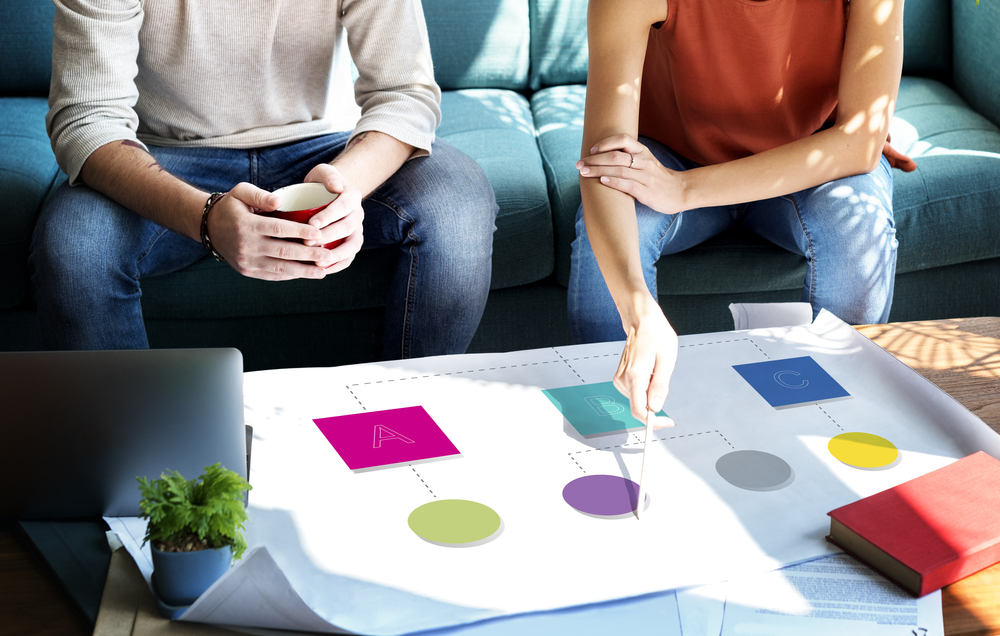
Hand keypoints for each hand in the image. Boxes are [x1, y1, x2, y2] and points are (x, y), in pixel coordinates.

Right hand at [207, 183, 336, 280]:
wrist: (210, 227)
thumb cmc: (232, 206)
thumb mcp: (241, 192)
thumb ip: (260, 195)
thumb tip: (280, 200)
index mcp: (246, 224)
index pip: (278, 229)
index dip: (299, 232)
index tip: (319, 233)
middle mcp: (246, 245)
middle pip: (282, 252)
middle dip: (308, 255)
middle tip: (328, 255)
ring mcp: (246, 261)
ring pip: (280, 268)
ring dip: (303, 271)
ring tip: (323, 271)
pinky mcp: (248, 271)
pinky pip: (273, 276)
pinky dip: (291, 276)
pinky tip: (307, 274)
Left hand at [302, 164, 364, 273]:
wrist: (330, 195)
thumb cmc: (322, 184)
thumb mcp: (323, 172)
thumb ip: (328, 176)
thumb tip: (335, 187)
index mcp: (353, 197)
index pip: (344, 207)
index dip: (329, 216)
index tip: (312, 223)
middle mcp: (358, 215)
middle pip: (347, 229)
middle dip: (328, 237)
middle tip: (307, 243)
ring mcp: (357, 231)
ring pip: (352, 246)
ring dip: (335, 256)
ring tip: (317, 262)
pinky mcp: (352, 244)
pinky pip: (349, 258)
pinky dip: (337, 266)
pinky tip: (322, 270)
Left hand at [577, 134, 686, 215]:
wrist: (680, 192)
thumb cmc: (658, 178)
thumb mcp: (646, 162)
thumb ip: (629, 157)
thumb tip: (604, 156)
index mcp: (643, 152)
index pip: (623, 140)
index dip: (606, 143)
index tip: (592, 150)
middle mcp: (645, 162)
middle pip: (616, 156)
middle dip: (594, 160)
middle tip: (579, 164)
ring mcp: (646, 177)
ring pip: (619, 170)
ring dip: (598, 171)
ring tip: (584, 173)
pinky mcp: (647, 192)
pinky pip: (628, 185)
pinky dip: (614, 182)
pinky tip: (602, 182)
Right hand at [613, 296, 677, 427]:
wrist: (642, 321)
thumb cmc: (656, 335)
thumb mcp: (667, 360)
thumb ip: (660, 386)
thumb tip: (656, 407)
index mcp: (635, 376)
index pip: (639, 411)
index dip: (653, 421)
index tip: (666, 422)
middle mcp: (624, 379)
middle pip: (639, 406)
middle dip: (654, 403)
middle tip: (663, 380)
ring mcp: (620, 378)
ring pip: (637, 400)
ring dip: (650, 392)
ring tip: (655, 369)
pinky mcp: (621, 377)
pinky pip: (634, 392)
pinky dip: (644, 388)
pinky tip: (649, 370)